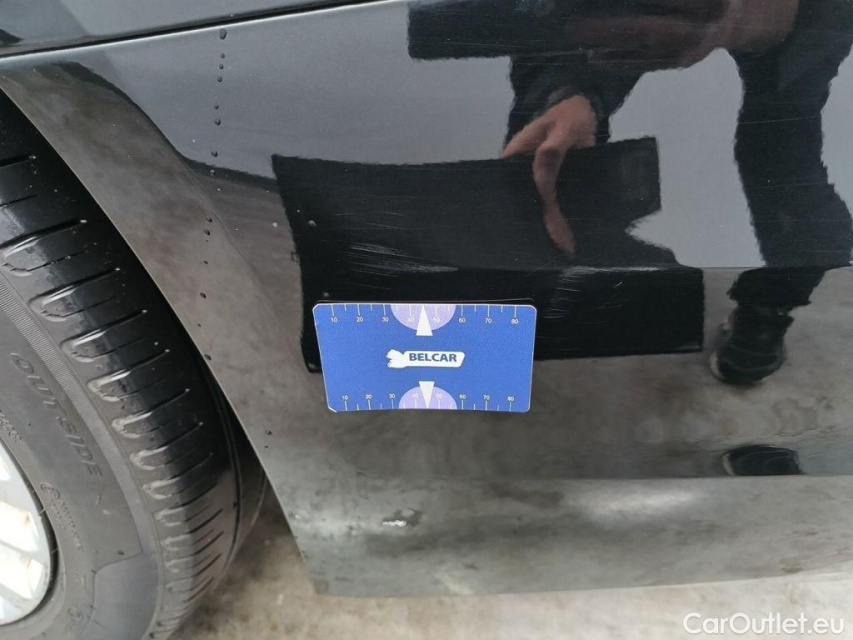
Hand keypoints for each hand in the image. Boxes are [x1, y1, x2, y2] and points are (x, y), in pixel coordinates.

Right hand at [503, 96, 596, 253]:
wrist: (583, 114)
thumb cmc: (569, 117)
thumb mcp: (563, 129)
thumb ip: (552, 151)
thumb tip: (541, 179)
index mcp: (513, 157)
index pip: (509, 187)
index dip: (518, 208)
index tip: (531, 229)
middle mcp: (520, 173)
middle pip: (523, 201)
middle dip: (536, 222)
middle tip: (554, 242)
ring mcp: (536, 180)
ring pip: (538, 205)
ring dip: (550, 223)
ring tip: (562, 244)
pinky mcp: (552, 185)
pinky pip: (554, 202)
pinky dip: (561, 216)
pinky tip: (568, 235)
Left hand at [564, 0, 800, 73]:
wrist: (735, 18)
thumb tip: (622, 0)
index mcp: (710, 2)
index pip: (668, 3)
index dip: (639, 3)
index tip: (598, 0)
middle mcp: (700, 26)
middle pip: (647, 30)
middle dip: (608, 28)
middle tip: (573, 25)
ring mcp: (689, 49)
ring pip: (642, 49)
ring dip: (606, 44)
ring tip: (576, 34)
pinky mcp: (678, 63)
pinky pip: (644, 66)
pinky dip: (617, 62)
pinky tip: (594, 56)